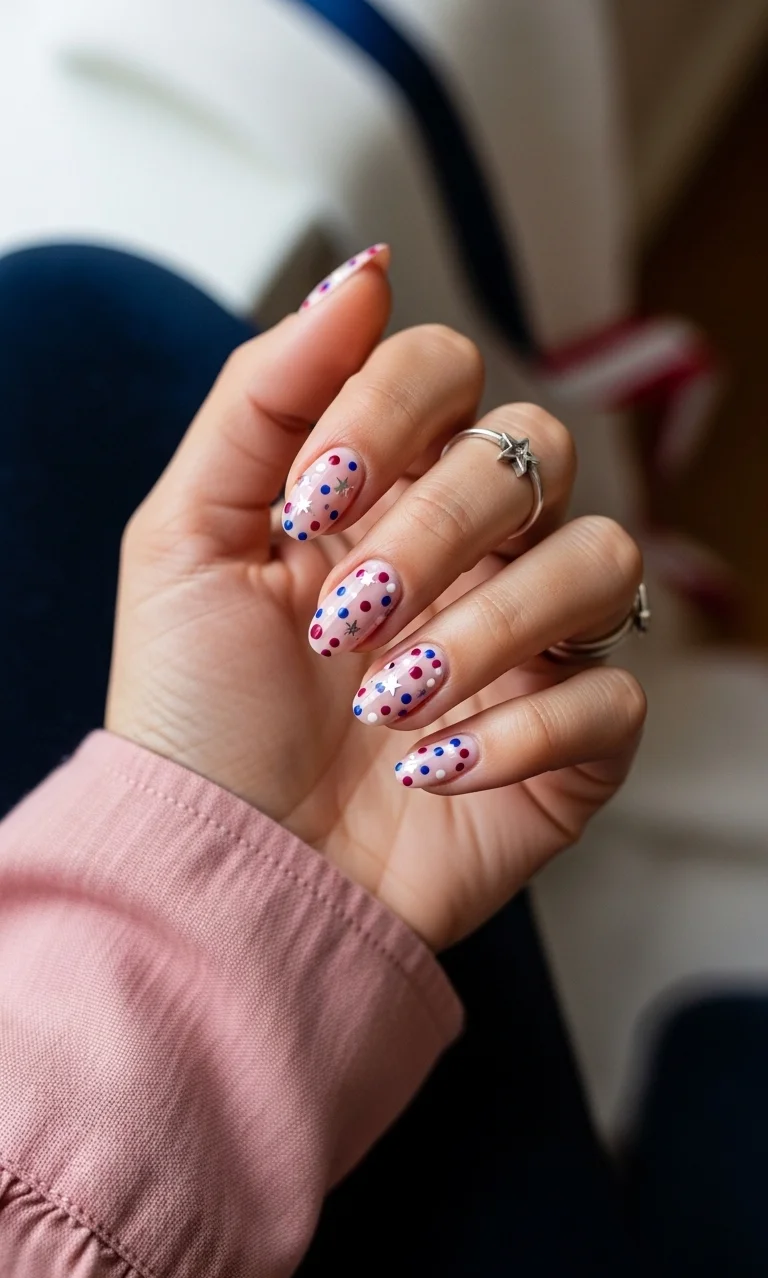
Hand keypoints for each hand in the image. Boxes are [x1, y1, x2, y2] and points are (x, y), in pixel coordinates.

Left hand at [107, 247, 645, 949]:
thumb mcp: (186, 540)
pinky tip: (429, 771)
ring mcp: (529, 643)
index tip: (313, 499)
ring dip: (486, 632)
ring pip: (600, 562)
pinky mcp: (571, 742)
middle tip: (342, 620)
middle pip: (536, 452)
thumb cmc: (199, 717)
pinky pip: (613, 697)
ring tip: (388, 702)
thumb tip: (363, 274)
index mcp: (382, 492)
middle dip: (434, 531)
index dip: (393, 411)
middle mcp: (469, 552)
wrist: (227, 874)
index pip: (449, 370)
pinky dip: (517, 733)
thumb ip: (263, 397)